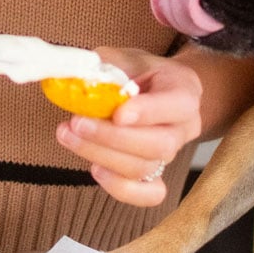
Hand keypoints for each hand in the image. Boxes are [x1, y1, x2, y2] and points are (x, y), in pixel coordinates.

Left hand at [54, 48, 202, 206]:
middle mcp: (184, 128)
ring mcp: (172, 155)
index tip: (117, 113)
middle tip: (77, 123)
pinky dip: (120, 188)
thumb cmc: (142, 73)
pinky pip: (147, 195)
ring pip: (144, 169)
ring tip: (69, 136)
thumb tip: (79, 77)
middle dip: (112, 137)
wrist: (158, 91)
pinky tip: (95, 168)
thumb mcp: (128, 58)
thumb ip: (107, 65)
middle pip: (158, 144)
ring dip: (101, 155)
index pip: (175, 105)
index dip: (146, 112)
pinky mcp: (157, 176)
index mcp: (184, 91)